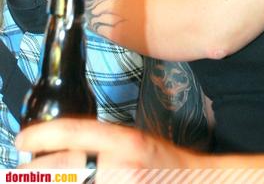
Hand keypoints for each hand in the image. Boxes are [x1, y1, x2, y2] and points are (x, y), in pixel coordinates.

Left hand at [16, 119, 198, 175]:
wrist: (195, 183)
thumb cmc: (164, 164)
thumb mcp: (134, 142)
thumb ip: (102, 142)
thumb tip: (63, 148)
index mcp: (124, 142)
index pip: (74, 132)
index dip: (42, 135)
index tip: (22, 139)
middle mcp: (120, 166)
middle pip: (64, 167)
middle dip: (35, 171)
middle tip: (22, 171)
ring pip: (69, 182)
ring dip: (50, 180)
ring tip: (40, 178)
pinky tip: (66, 182)